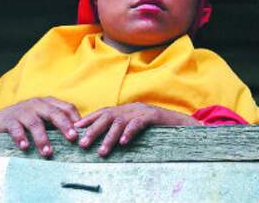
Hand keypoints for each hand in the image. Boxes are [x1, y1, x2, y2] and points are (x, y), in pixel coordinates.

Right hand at [0, 96, 79, 157]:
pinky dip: (21, 138)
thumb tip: (80, 137)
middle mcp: (37, 104)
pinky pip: (16, 129)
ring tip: (48, 152)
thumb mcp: (44, 118)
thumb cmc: (27, 121)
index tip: (83, 132)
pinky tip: (26, 147)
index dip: (76, 119)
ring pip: (36, 123)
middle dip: (64, 126)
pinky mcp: (9, 120)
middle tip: (72, 138)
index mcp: (49, 103)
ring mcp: (23, 111)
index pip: (67, 107)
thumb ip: (58, 124)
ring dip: (43, 138)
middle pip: (54, 113)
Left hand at [74, 103, 200, 156]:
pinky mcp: (154, 116)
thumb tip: (105, 140)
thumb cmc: (159, 129)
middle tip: (83, 144)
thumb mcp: (138, 127)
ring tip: (101, 151)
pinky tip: (123, 143)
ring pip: (121, 121)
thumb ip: (123, 129)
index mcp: (127, 110)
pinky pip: (139, 123)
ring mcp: (143, 111)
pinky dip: (130, 132)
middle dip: (93, 130)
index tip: (75, 128)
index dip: (89, 119)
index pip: (104, 112)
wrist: (183, 124)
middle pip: (108, 116)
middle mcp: (132, 108)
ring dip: (109, 137)